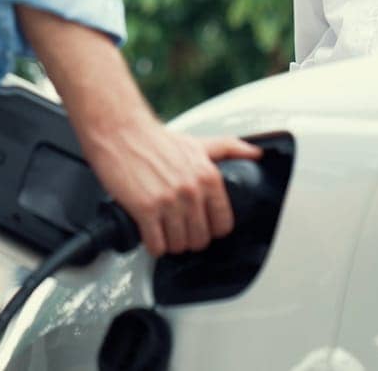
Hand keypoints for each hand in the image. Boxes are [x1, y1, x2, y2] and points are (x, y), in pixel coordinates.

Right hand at [10, 4, 263, 255]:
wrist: (120, 132)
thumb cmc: (157, 140)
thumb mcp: (199, 143)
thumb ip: (230, 149)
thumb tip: (257, 153)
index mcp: (209, 176)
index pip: (223, 224)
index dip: (211, 229)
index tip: (201, 226)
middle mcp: (192, 190)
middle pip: (201, 239)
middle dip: (189, 239)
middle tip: (178, 229)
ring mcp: (169, 201)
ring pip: (179, 245)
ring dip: (171, 244)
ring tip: (163, 231)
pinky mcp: (145, 209)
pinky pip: (156, 245)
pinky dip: (153, 245)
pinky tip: (149, 233)